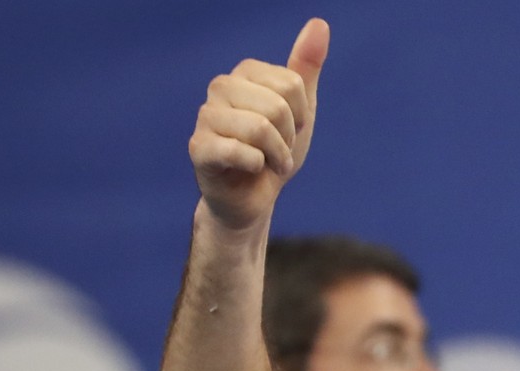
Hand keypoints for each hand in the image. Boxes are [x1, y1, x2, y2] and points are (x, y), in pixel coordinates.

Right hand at [188, 18, 329, 229]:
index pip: (291, 85)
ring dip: (276, 155)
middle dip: (288, 137)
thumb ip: (306, 67)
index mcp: (244, 74)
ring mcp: (206, 117)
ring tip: (268, 162)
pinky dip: (258, 167)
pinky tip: (251, 171)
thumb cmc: (275, 150)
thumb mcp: (300, 108)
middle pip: (276, 106)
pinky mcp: (200, 149)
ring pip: (260, 128)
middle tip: (277, 150)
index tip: (289, 129)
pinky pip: (242, 152)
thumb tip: (319, 23)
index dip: (300, 115)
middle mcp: (220, 88)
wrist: (255, 197)